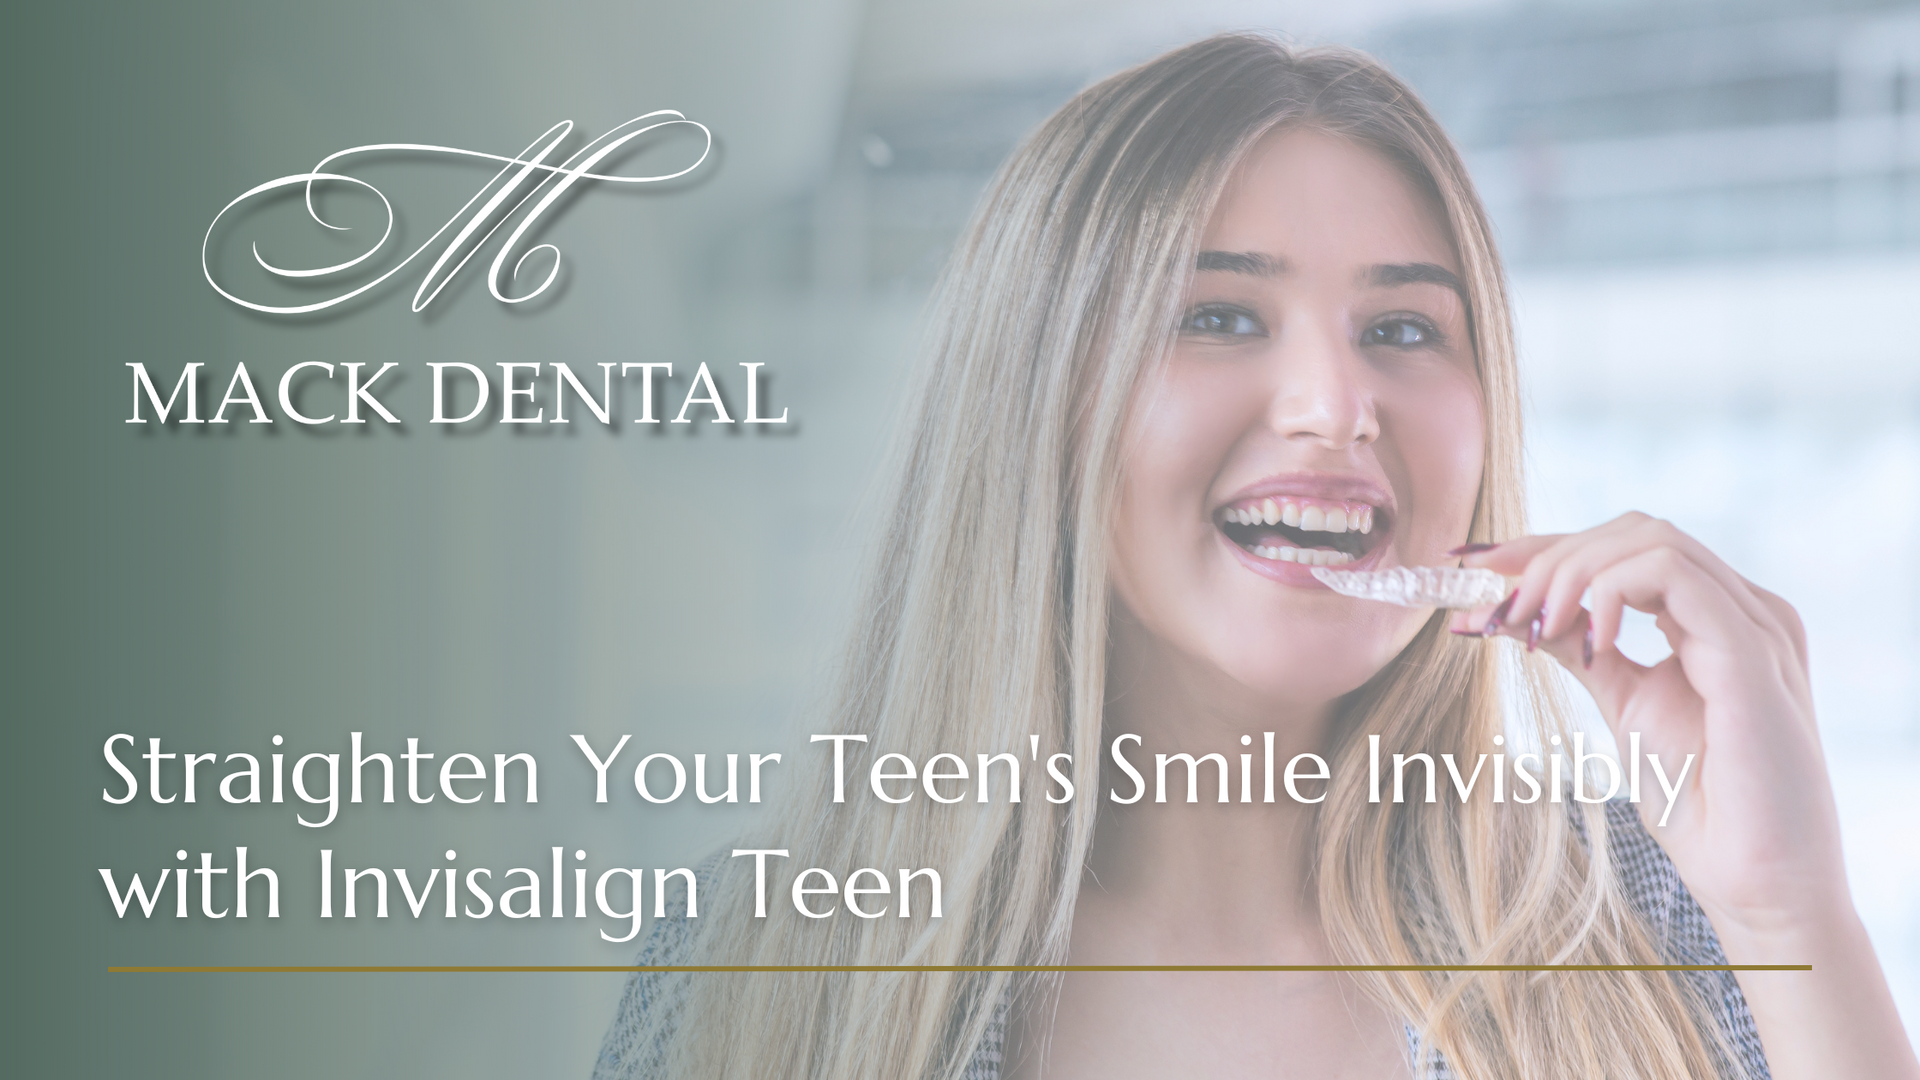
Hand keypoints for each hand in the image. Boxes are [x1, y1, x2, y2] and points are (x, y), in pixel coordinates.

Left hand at [1449, 512, 1838, 930]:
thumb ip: (1580, 648)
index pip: (1626, 548)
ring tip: (1527, 626)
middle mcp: (1744, 608)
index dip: (1544, 547)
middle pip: (1632, 530)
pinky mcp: (1754, 647)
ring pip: (1648, 538)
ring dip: (1569, 571)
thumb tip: (1509, 610)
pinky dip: (1608, 591)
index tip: (1472, 568)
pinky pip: (1669, 573)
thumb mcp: (1624, 703)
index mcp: (1719, 618)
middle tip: (1491, 607)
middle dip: (1547, 556)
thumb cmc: (1702, 804)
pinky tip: (1586, 643)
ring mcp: (1756, 622)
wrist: (1757, 881)